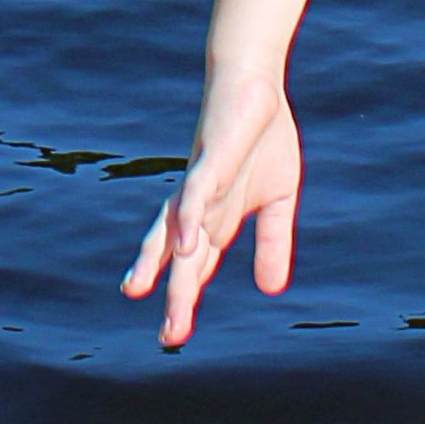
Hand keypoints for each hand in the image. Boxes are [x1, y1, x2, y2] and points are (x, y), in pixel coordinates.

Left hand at [123, 75, 303, 347]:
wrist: (253, 85)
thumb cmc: (260, 140)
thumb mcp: (276, 201)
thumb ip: (271, 244)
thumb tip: (271, 291)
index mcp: (214, 219)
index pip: (195, 267)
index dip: (184, 300)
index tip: (172, 337)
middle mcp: (198, 206)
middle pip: (179, 259)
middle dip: (174, 297)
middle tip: (167, 338)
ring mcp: (200, 182)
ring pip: (178, 229)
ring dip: (162, 262)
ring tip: (147, 293)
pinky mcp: (210, 158)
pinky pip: (195, 191)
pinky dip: (188, 217)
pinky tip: (182, 243)